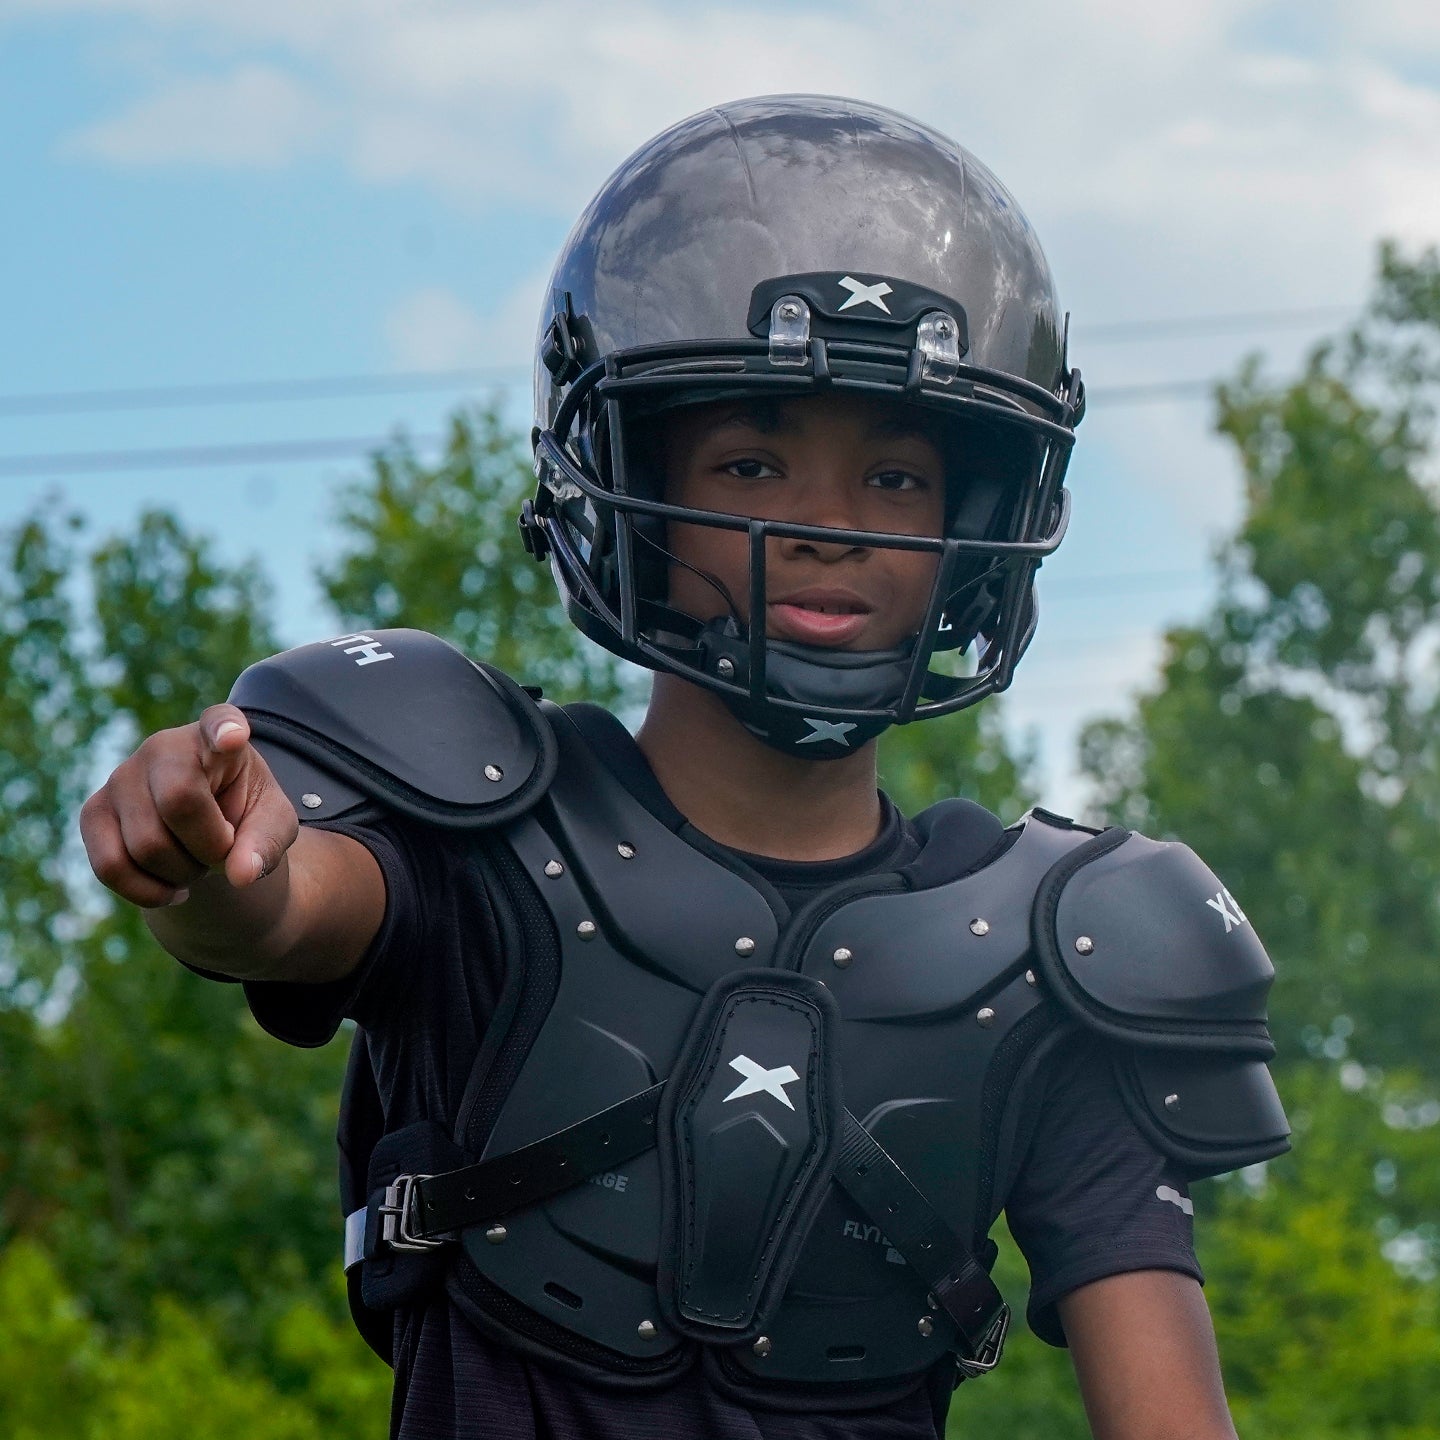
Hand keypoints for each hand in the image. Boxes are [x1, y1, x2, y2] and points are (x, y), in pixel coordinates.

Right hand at [80, 705, 299, 907]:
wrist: (204, 830)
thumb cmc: (245, 815)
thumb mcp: (273, 825)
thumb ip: (266, 844)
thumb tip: (242, 874)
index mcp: (219, 736)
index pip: (220, 722)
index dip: (224, 728)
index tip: (233, 736)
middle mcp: (164, 747)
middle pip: (179, 801)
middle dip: (209, 846)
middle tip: (222, 852)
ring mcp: (122, 776)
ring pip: (146, 844)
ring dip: (182, 874)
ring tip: (197, 863)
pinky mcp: (94, 811)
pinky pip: (110, 866)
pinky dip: (147, 892)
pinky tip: (172, 891)